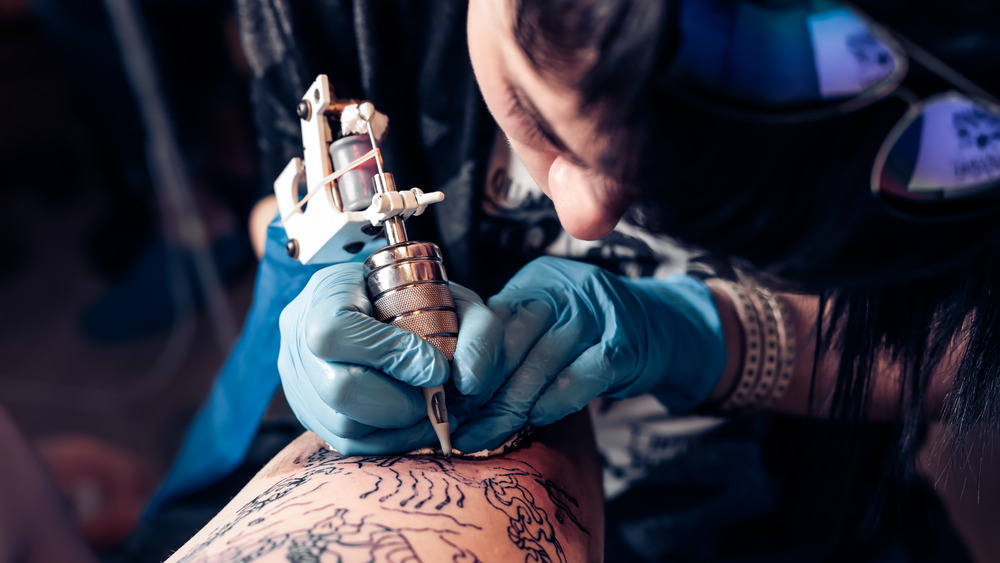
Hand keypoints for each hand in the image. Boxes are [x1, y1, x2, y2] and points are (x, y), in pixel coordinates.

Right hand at [278, 262, 504, 454]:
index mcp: (321, 298)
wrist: (377, 302)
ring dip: (400, 425)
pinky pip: (348, 443)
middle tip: (436, 396)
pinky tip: (416, 422)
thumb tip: (455, 382)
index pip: (336, 334)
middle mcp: (297, 345)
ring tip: (430, 409)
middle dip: (401, 402)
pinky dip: (390, 438)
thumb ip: (472, 331)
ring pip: (344, 427)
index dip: (390, 355)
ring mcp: (299, 385)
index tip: (436, 366)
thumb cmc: (415, 293)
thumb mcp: (451, 295)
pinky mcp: (311, 415)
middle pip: (339, 392)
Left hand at [452, 257, 726, 451]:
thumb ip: (507, 343)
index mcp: (536, 281)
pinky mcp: (625, 346)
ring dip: (510, 408)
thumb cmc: (589, 335)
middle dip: (483, 393)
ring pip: (541, 365)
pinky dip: (553, 403)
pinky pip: (580, 379)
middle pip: (513, 343)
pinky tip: (534, 420)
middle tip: (460, 426)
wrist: (664, 329)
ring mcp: (598, 314)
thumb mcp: (547, 321)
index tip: (451, 392)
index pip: (492, 315)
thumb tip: (454, 391)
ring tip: (486, 434)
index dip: (469, 356)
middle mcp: (566, 289)